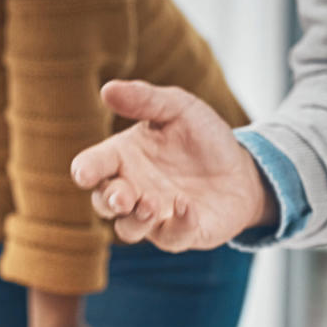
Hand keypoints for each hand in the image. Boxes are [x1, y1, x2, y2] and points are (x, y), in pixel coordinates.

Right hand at [71, 80, 277, 252]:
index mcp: (123, 157)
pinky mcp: (180, 233)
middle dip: (108, 201)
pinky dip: (177, 224)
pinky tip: (186, 206)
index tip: (84, 173)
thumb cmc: (204, 137)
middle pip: (103, 203)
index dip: (85, 170)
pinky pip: (171, 238)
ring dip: (135, 220)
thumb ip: (145, 99)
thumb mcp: (179, 108)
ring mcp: (153, 215)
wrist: (242, 168)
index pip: (92, 166)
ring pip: (128, 229)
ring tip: (150, 203)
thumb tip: (107, 89)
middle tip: (122, 196)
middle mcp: (132, 189)